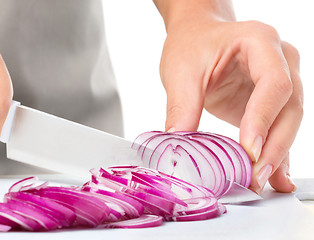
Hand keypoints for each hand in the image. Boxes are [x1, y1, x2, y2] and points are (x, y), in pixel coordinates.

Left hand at [157, 14, 302, 192]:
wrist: (197, 36)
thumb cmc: (191, 44)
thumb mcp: (181, 71)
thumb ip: (182, 106)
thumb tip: (179, 144)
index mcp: (260, 41)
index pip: (274, 84)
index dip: (263, 119)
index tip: (249, 150)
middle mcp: (281, 59)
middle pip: (289, 107)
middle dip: (274, 146)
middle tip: (255, 177)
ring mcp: (281, 80)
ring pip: (289, 121)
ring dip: (277, 155)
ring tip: (261, 183)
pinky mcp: (271, 101)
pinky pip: (278, 128)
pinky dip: (276, 153)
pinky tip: (275, 178)